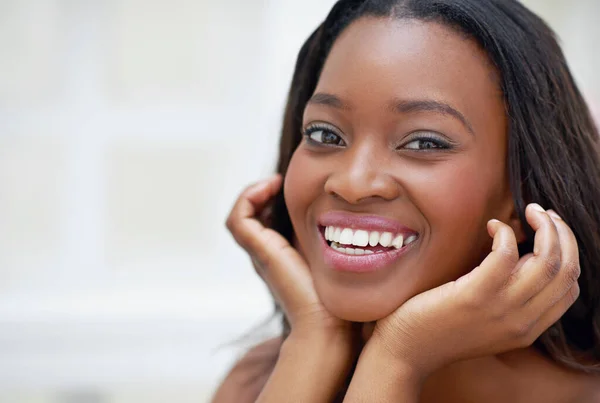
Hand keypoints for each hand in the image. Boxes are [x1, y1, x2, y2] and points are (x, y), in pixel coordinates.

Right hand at [226, 174, 355, 343]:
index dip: (273, 197)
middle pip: (250, 216)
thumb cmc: (339, 295)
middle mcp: (265, 253)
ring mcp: (259, 252)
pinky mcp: (259, 251)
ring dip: (254, 192)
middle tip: (284, 181)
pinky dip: (249, 197)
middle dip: (264, 192)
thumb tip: (353, 213)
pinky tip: (273, 187)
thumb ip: (334, 237)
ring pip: (240, 215)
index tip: (294, 185)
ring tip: (277, 182)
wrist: (329, 323)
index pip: (264, 219)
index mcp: (281, 253)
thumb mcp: (335, 254)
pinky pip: (238, 218)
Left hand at [370, 204, 579, 379]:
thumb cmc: (440, 327)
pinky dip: (504, 232)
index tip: (552, 231)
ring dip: (544, 227)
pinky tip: (492, 226)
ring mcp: (500, 310)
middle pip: (565, 270)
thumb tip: (523, 256)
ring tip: (529, 211)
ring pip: (545, 261)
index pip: (569, 287)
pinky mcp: (474, 296)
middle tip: (544, 213)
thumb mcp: (487, 320)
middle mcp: (522, 322)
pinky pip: (505, 255)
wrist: (407, 351)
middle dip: (563, 234)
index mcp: (528, 329)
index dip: (568, 253)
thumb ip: (510, 298)